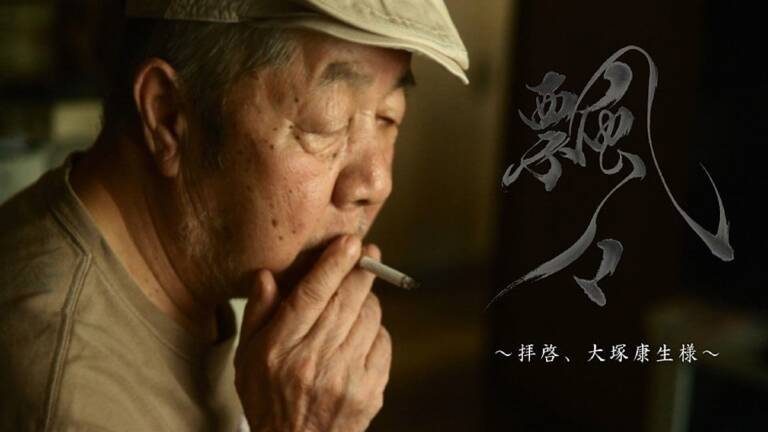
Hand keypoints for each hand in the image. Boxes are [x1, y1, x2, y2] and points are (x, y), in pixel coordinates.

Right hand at [234, 235, 390, 431]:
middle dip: (362, 270)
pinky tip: (360, 336)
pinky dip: (375, 332)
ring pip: (369, 318)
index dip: (333, 264)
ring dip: (366, 302)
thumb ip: (258, 313)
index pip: (311, 296)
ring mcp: (345, 378)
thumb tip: (267, 275)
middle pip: (347, 301)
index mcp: (280, 349)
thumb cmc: (268, 396)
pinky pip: (383, 343)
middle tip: (368, 253)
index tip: (350, 242)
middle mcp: (314, 361)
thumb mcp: (248, 356)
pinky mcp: (370, 391)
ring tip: (355, 303)